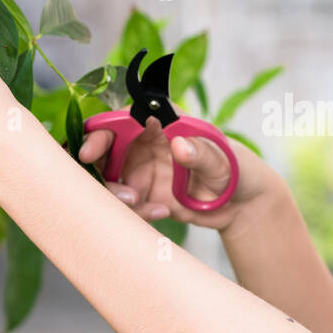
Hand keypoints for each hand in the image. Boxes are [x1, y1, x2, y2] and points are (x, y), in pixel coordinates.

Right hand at [78, 114, 273, 230]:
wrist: (242, 205)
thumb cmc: (236, 169)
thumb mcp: (222, 160)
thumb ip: (201, 152)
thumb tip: (179, 145)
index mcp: (159, 123)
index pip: (118, 120)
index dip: (98, 133)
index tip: (90, 152)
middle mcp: (142, 145)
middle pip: (100, 149)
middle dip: (92, 167)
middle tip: (103, 187)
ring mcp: (138, 171)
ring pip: (105, 180)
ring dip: (113, 194)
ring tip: (140, 202)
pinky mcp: (141, 197)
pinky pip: (122, 206)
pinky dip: (134, 212)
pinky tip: (162, 213)